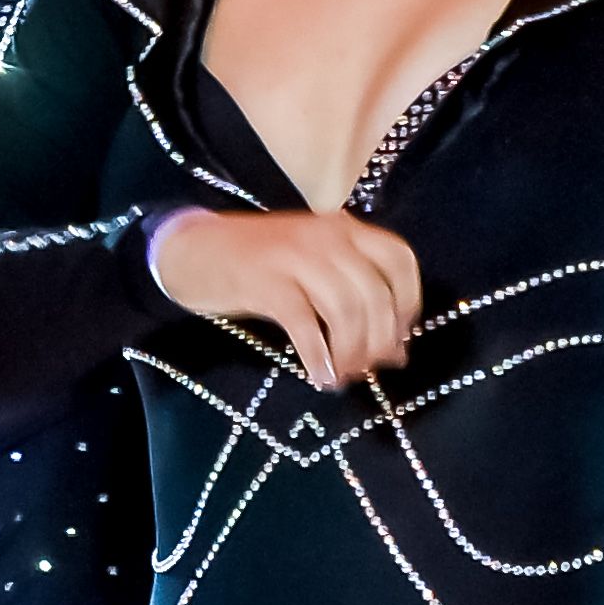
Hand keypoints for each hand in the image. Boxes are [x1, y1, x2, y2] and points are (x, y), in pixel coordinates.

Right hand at [149, 202, 421, 388]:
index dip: (408, 303)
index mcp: (345, 228)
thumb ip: (354, 296)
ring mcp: (296, 257)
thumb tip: (396, 351)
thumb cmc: (260, 263)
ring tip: (342, 376)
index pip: (399, 260)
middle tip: (367, 369)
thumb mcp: (314, 264)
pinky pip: (307, 325)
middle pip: (375, 294)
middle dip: (378, 340)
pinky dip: (319, 357)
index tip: (398, 336)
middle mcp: (327, 237)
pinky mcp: (267, 282)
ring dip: (351, 353)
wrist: (194, 250)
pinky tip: (319, 376)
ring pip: (346, 311)